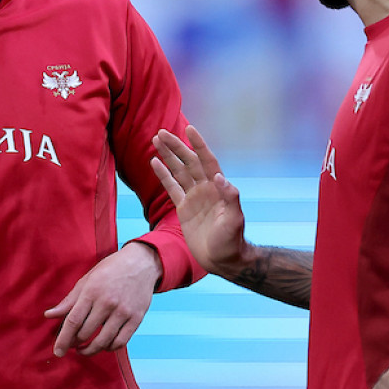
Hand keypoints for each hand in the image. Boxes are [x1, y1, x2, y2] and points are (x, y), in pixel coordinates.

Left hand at [45, 244, 160, 356]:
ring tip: (84, 349)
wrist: (141, 263)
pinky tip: (103, 345)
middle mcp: (107, 303)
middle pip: (85, 333)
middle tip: (71, 345)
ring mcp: (123, 312)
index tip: (57, 351)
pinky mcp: (136, 319)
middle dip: (74, 344)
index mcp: (91, 292)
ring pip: (103, 341)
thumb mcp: (87, 280)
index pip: (73, 321)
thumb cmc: (110, 270)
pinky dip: (109, 348)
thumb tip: (49, 315)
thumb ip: (69, 301)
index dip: (63, 339)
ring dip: (90, 350)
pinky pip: (120, 342)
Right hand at [150, 126, 250, 277]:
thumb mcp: (234, 220)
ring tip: (155, 140)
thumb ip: (230, 198)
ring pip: (178, 171)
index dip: (198, 145)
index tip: (189, 129)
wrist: (222, 259)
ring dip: (168, 156)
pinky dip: (163, 175)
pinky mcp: (183, 208)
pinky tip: (154, 162)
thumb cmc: (231, 241)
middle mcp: (205, 188)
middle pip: (188, 162)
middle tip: (161, 132)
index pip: (207, 160)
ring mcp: (194, 197)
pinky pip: (171, 187)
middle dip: (176, 146)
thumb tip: (219, 176)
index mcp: (218, 187)